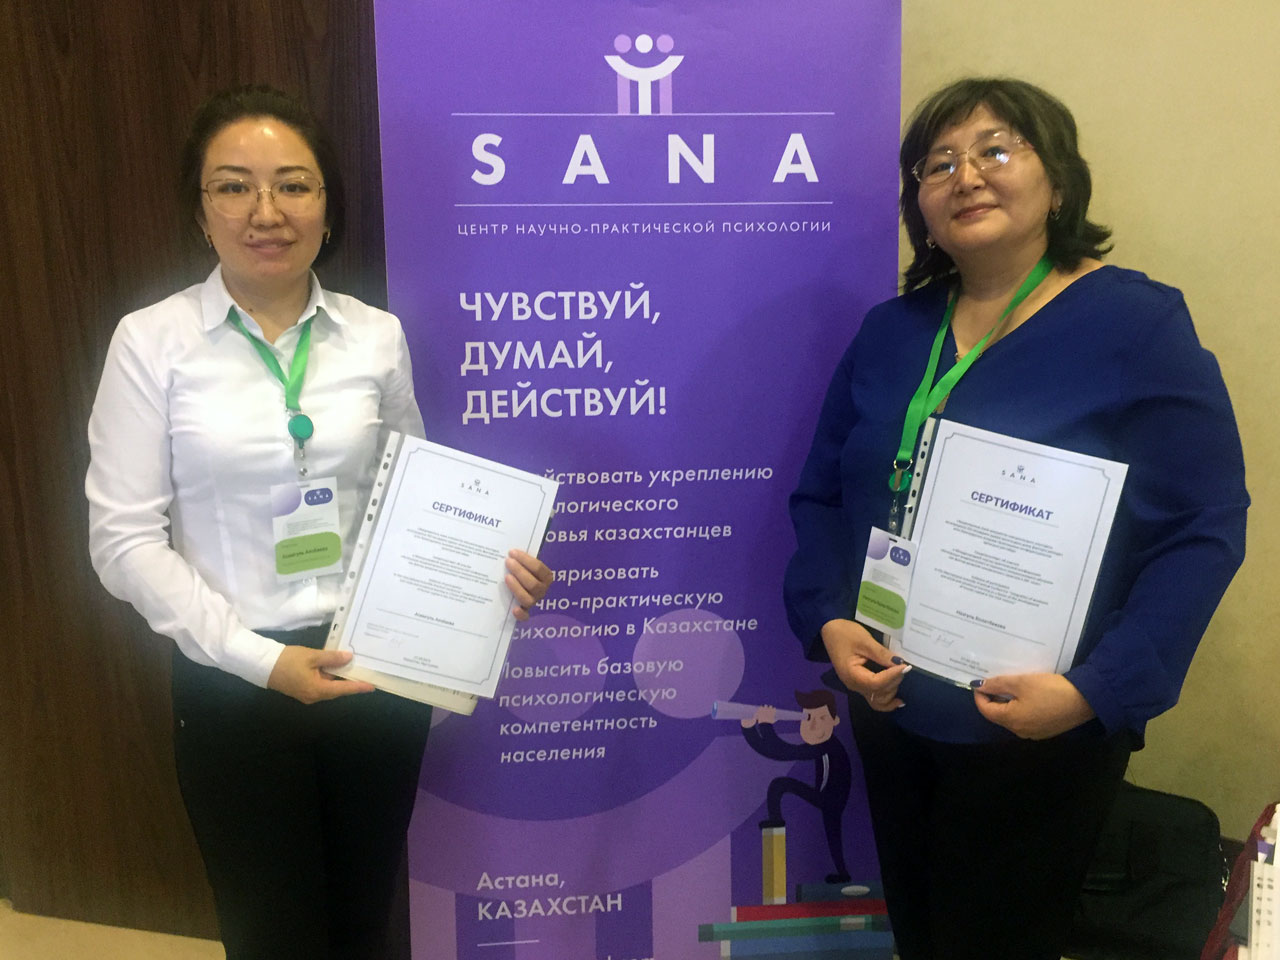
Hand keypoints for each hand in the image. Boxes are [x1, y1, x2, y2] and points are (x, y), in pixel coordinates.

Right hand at [267, 646, 375, 703]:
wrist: (263, 665)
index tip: (371, 686)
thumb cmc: (288, 660)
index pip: (343, 690)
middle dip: (350, 682)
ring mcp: (307, 694)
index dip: (358, 687)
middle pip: (337, 690)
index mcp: (318, 690)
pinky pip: (321, 685)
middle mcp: (314, 696)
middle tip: (365, 673)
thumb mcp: (312, 656)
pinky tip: (335, 667)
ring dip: (339, 678)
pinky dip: (329, 677)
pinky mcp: (302, 689)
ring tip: (353, 668)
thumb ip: (331, 658)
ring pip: (329, 687)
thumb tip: (349, 658)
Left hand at [505, 548, 552, 620]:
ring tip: (506, 577)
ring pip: (528, 599)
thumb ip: (522, 557)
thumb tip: (511, 550)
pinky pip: (525, 617)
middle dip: (520, 572)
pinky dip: (521, 614)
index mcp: (546, 577)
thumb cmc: (521, 570)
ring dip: (517, 588)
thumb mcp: (524, 562)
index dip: (526, 560)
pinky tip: (514, 609)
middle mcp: (542, 590)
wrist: (517, 584)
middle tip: (508, 562)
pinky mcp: (524, 612)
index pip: (539, 568)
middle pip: (533, 584)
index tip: (512, 552)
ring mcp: (533, 601)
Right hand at [820, 618, 910, 711]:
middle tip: (903, 666)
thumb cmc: (844, 633)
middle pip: (878, 693)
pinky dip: (887, 700)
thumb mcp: (864, 640)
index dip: (892, 676)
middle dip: (894, 682)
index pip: (876, 683)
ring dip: (892, 690)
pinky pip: (874, 698)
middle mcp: (854, 685)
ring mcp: (857, 686)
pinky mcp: (860, 684)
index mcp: (851, 674)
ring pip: (878, 700)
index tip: (905, 666)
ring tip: (900, 675)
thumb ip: (881, 654)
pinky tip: (899, 701)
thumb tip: (900, 663)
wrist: (829, 630)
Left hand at [972, 672, 1095, 738]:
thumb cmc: (1049, 690)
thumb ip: (997, 684)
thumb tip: (978, 686)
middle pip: (998, 715)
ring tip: (1010, 686)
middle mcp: (1020, 731)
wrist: (1085, 699)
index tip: (980, 680)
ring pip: (1012, 718)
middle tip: (995, 681)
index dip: (980, 695)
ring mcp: (1034, 733)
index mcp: (1011, 721)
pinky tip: (1027, 696)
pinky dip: (1020, 708)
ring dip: (1007, 703)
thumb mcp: (1021, 682)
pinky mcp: (1046, 730)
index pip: (986, 710)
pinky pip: (1026, 719)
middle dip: (993, 698)